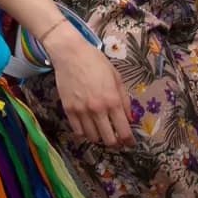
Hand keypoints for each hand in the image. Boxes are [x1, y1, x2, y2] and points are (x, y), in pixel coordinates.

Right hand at [46, 26, 131, 146]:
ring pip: (93, 137)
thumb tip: (129, 119)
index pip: (124, 131)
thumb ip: (124, 100)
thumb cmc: (96, 62)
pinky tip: (88, 127)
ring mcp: (81, 111)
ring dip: (99, 137)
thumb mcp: (116, 78)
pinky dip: (84, 132)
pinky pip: (77, 131)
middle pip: (109, 140)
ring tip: (101, 131)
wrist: (70, 54)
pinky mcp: (68, 110)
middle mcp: (97, 109)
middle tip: (117, 140)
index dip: (129, 141)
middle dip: (115, 143)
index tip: (130, 143)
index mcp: (113, 101)